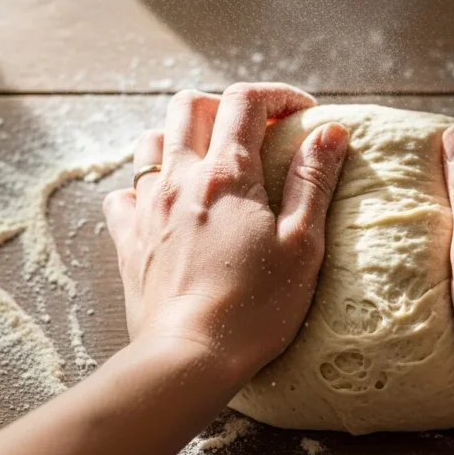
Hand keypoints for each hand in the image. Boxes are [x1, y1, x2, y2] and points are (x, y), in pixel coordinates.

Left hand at [102, 83, 348, 381]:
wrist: (188, 358)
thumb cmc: (255, 307)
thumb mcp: (301, 244)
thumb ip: (313, 180)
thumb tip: (328, 132)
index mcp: (227, 175)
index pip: (245, 102)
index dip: (278, 95)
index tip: (303, 114)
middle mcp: (179, 179)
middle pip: (189, 106)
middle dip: (226, 106)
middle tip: (258, 134)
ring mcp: (147, 208)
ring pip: (152, 141)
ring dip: (183, 137)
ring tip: (212, 162)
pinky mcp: (127, 240)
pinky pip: (124, 193)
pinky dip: (146, 185)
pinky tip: (167, 204)